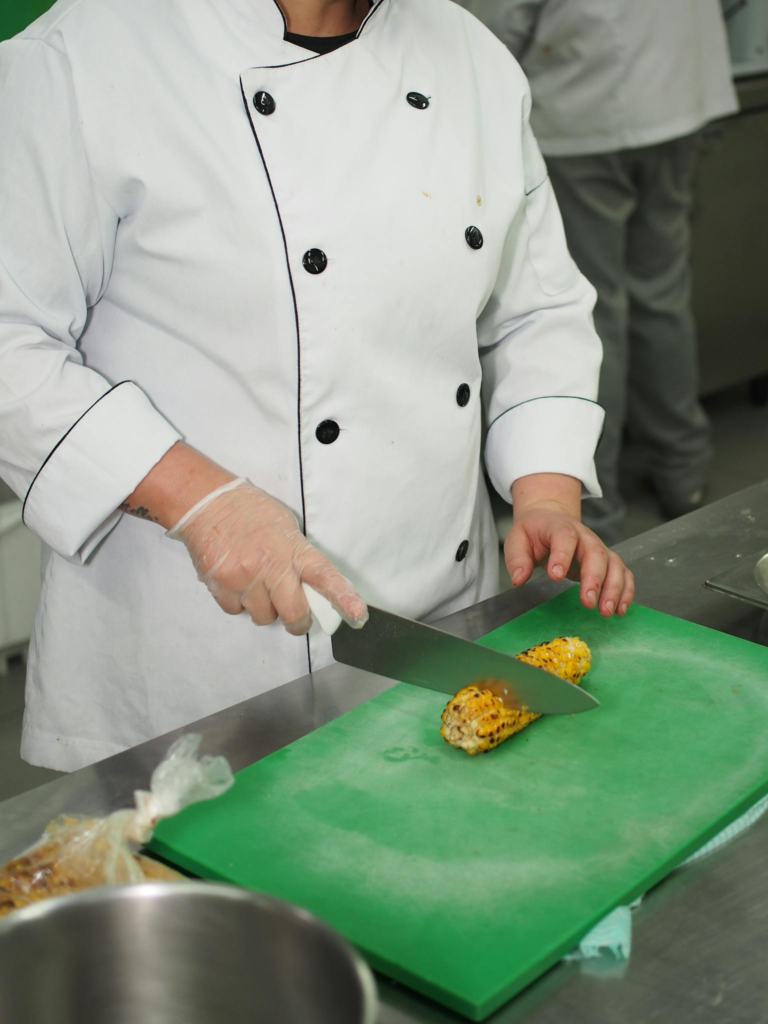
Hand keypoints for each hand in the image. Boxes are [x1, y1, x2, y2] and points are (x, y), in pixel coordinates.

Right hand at [169, 479, 367, 635]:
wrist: (207, 503)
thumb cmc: (249, 512)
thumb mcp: (286, 527)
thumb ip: (298, 557)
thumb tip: (308, 585)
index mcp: (292, 549)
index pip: (324, 576)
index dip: (344, 598)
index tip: (358, 615)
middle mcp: (271, 566)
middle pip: (293, 614)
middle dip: (297, 620)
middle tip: (296, 616)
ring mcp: (244, 578)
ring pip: (264, 617)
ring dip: (264, 608)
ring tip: (257, 585)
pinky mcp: (221, 586)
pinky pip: (236, 611)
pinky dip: (239, 603)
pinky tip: (237, 582)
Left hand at [504, 499, 634, 616]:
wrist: (549, 518)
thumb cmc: (534, 532)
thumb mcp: (516, 539)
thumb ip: (517, 558)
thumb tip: (519, 578)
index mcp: (559, 527)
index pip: (564, 537)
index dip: (562, 555)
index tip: (555, 576)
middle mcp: (584, 536)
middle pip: (595, 553)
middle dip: (594, 578)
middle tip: (588, 602)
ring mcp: (598, 548)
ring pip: (614, 564)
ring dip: (614, 588)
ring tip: (606, 611)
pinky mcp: (607, 560)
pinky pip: (623, 573)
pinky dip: (626, 590)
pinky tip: (620, 609)